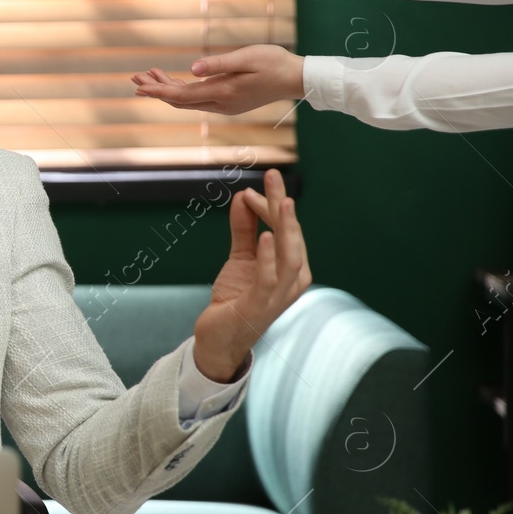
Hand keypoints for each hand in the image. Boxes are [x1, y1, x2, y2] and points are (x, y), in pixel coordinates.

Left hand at [131, 44, 304, 115]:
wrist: (297, 79)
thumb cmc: (275, 63)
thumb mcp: (247, 58)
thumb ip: (219, 64)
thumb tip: (192, 69)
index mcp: (222, 92)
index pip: (180, 94)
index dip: (157, 90)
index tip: (138, 85)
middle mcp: (220, 104)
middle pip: (178, 100)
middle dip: (155, 89)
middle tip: (134, 77)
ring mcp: (224, 105)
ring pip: (187, 100)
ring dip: (167, 89)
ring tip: (148, 75)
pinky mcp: (229, 102)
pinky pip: (197, 99)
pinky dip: (181, 90)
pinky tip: (174, 80)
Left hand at [192, 168, 310, 381]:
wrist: (219, 337)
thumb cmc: (236, 298)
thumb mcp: (240, 258)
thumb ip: (244, 229)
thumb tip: (243, 196)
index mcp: (292, 268)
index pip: (288, 230)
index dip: (272, 207)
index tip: (251, 190)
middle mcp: (293, 281)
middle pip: (293, 237)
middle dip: (283, 206)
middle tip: (274, 176)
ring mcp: (280, 295)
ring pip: (290, 257)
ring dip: (286, 228)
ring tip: (282, 203)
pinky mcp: (261, 305)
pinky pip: (270, 279)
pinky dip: (269, 257)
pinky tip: (266, 237)